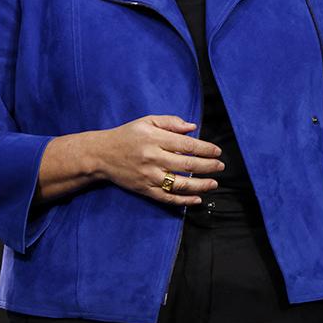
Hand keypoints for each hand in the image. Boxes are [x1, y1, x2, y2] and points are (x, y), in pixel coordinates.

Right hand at [95, 114, 224, 205]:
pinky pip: (167, 198)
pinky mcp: (145, 189)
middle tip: (220, 166)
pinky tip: (197, 199)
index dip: (205, 149)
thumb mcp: (147, 121)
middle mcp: (153, 158)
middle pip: (187, 165)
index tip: (217, 151)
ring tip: (214, 183)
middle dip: (208, 166)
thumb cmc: (127, 135)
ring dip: (200, 185)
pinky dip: (183, 200)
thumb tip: (193, 128)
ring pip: (180, 184)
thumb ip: (171, 122)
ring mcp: (149, 176)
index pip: (187, 145)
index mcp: (155, 139)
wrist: (102, 155)